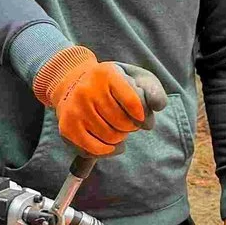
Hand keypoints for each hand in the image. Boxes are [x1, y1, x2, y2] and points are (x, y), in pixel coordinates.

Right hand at [31, 47, 153, 155]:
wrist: (73, 82)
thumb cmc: (112, 84)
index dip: (142, 115)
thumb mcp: (135, 77)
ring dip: (120, 138)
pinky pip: (95, 150)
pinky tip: (112, 144)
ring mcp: (75, 109)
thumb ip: (153, 90)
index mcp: (107, 74)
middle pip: (123, 122)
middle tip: (128, 122)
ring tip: (116, 128)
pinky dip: (108, 151)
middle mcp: (87, 90)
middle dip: (131, 127)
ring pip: (110, 137)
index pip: (133, 102)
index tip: (141, 117)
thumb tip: (158, 106)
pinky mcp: (67, 127)